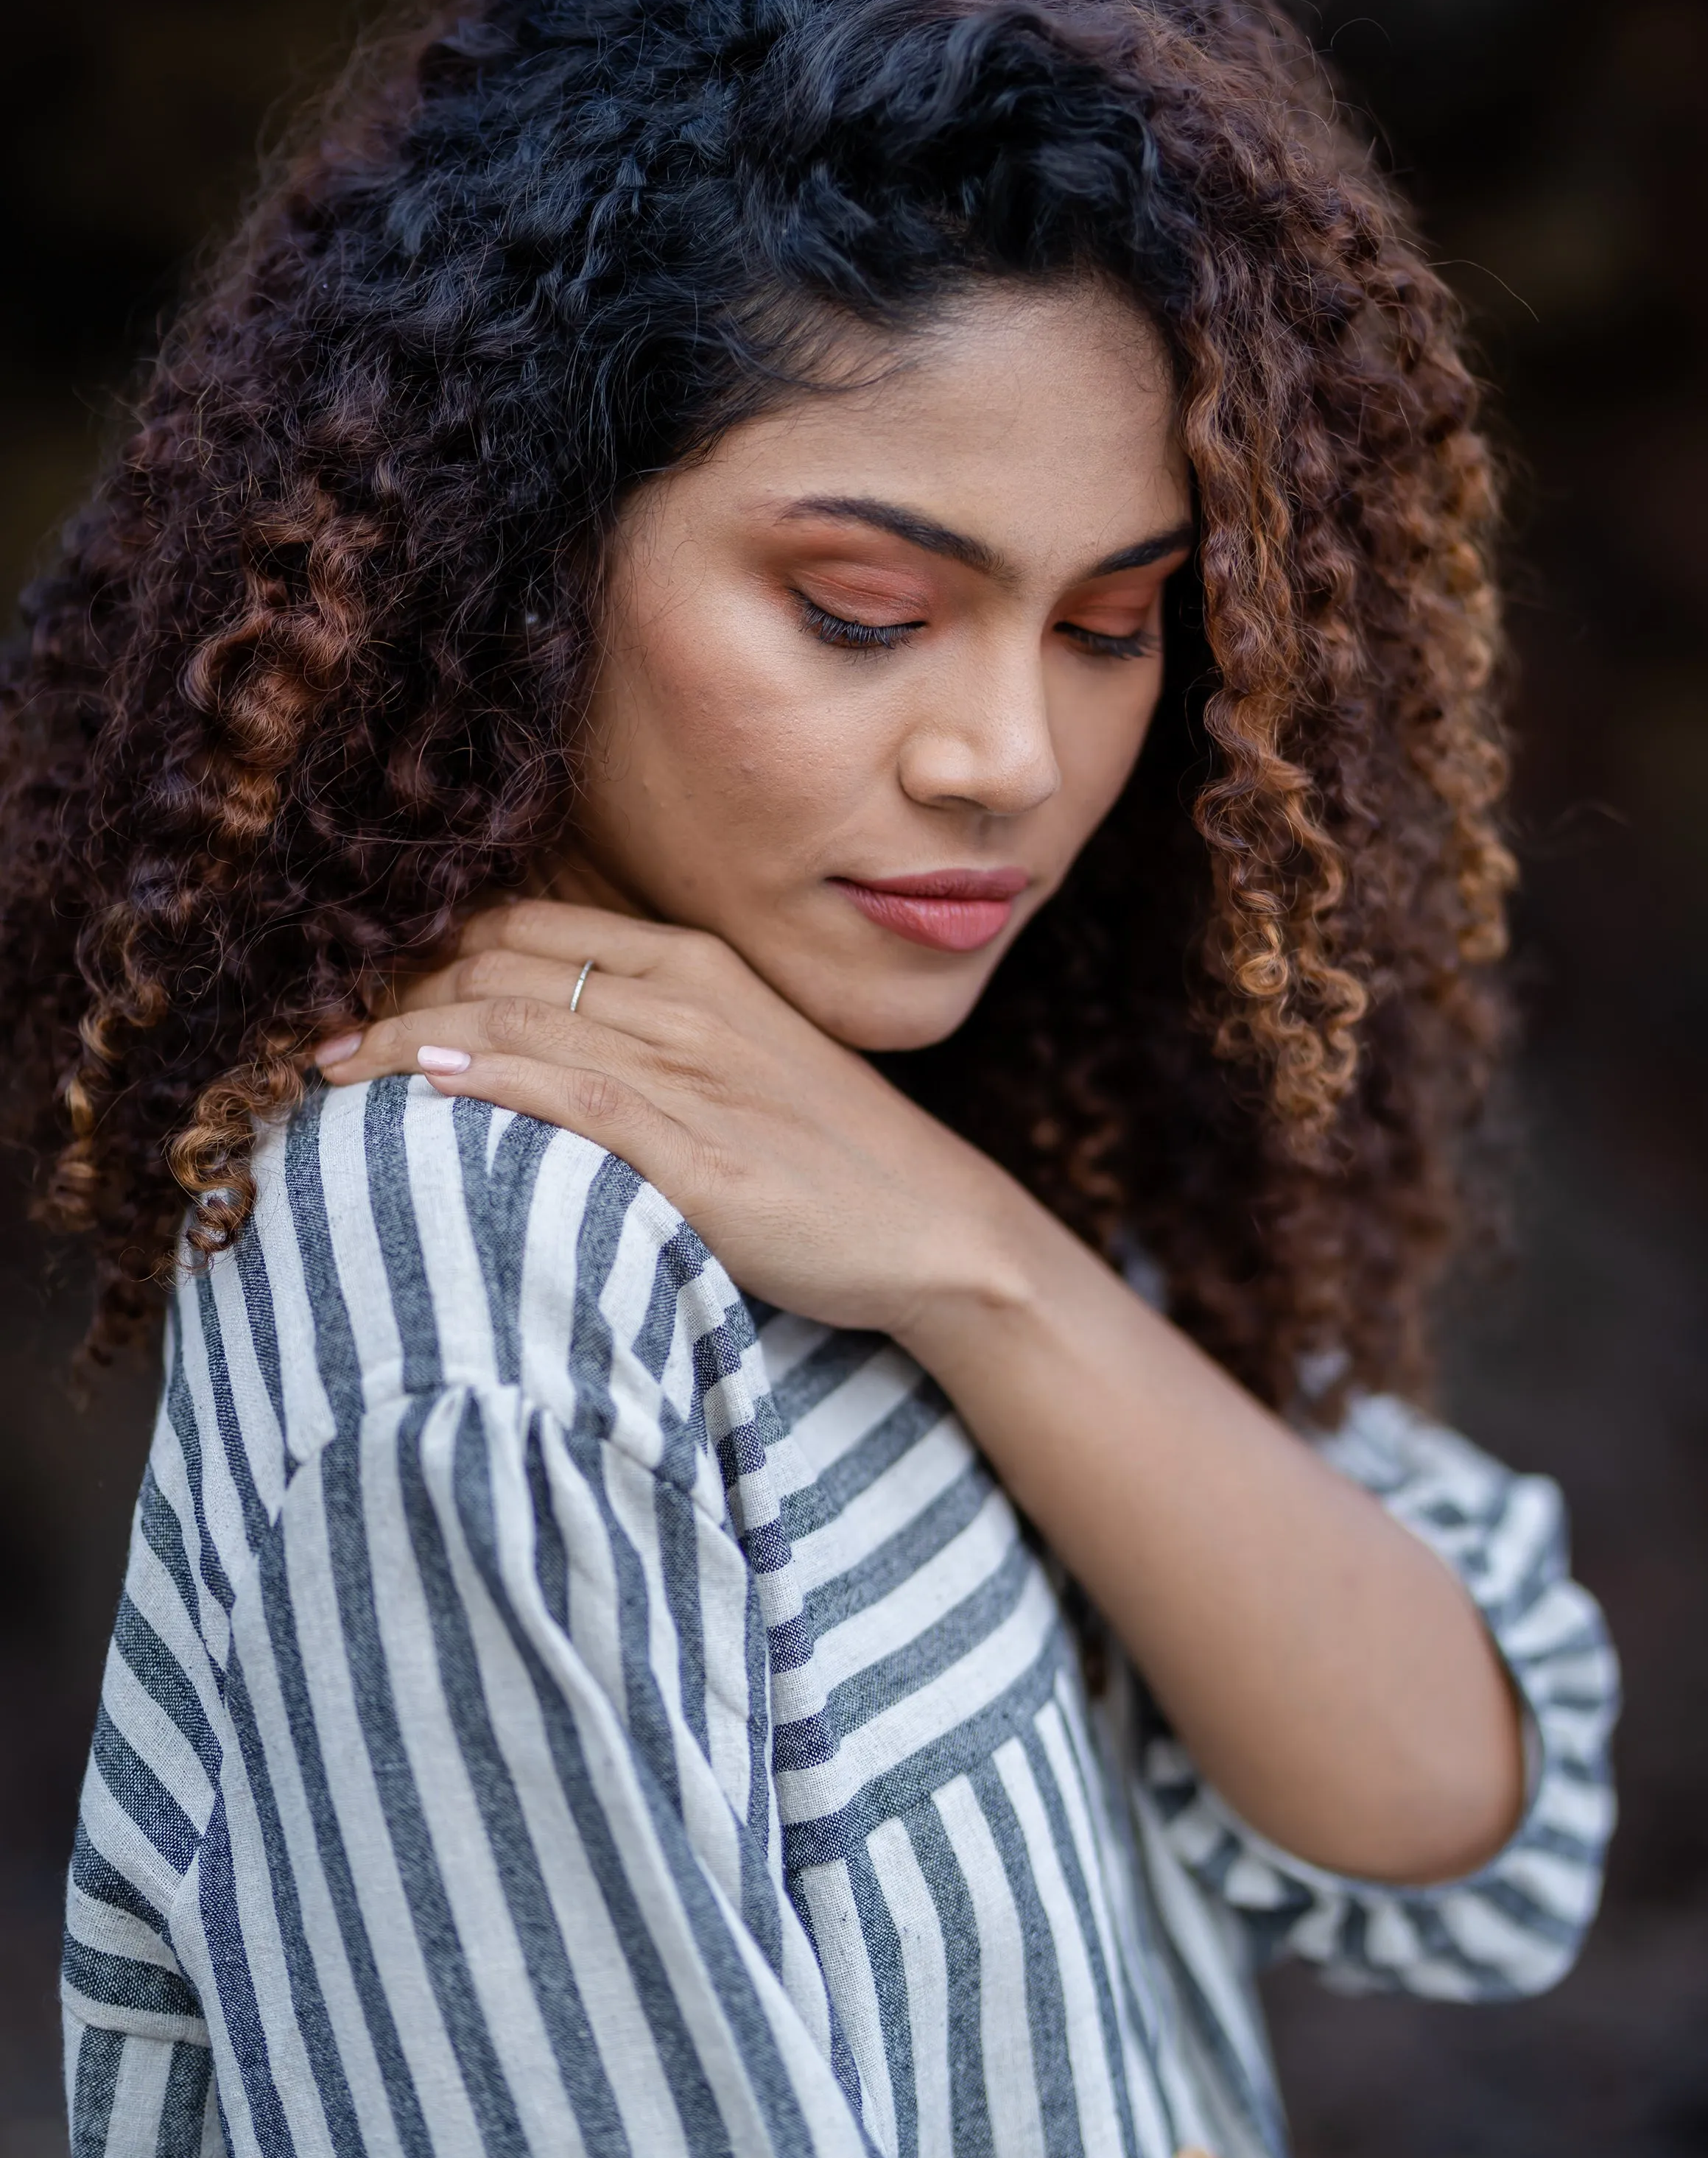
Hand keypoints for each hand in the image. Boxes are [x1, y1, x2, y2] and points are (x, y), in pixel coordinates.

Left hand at [314, 898, 1023, 1337]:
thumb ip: (649, 1032)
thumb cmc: (834, 1156)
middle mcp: (687, 1000)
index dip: (428, 953)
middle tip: (317, 1038)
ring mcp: (695, 1073)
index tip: (359, 993)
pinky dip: (491, 1080)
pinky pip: (575, 1097)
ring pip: (520, 1021)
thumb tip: (539, 1035)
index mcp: (695, 966)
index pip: (527, 928)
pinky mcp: (700, 1155)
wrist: (940, 1229)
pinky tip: (421, 1083)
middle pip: (502, 965)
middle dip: (395, 993)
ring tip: (328, 1068)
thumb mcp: (743, 1062)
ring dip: (409, 1037)